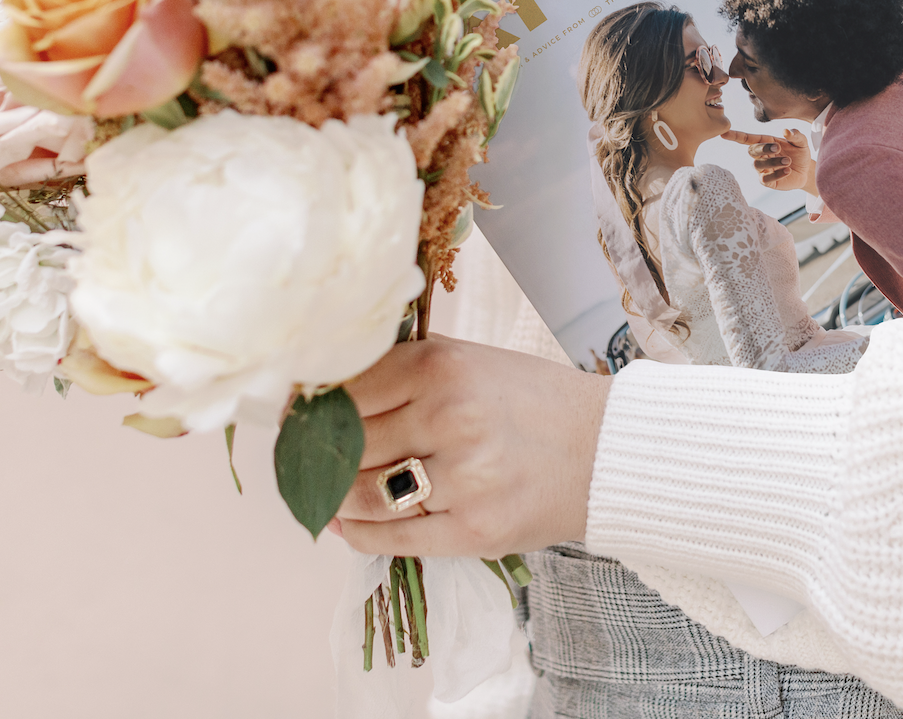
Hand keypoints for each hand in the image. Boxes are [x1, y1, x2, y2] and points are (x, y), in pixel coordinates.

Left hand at [331, 336, 609, 557]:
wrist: (606, 451)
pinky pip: (391, 539)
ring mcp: (462, 478)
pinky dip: (359, 535)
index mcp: (443, 366)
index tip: (296, 416)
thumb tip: (321, 403)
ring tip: (328, 495)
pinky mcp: (473, 531)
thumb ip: (404, 376)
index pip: (346, 389)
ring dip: (334, 499)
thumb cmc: (532, 402)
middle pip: (347, 444)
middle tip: (306, 460)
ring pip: (361, 495)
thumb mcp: (470, 363)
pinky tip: (349, 527)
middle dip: (320, 456)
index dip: (312, 407)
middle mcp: (449, 417)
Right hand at [725, 127, 815, 195]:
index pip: (747, 139)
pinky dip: (777, 174)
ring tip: (788, 161)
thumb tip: (786, 131)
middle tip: (777, 148)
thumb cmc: (800, 154)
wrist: (806, 171)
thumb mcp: (801, 142)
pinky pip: (766, 179)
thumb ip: (795, 135)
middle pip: (752, 151)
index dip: (736, 136)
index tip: (724, 133)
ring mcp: (763, 170)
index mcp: (766, 142)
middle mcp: (761, 156)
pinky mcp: (768, 181)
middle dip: (762, 148)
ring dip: (773, 162)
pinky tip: (787, 170)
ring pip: (758, 165)